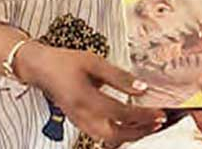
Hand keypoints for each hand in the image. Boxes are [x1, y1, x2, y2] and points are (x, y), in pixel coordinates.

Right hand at [16, 43, 164, 147]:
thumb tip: (143, 88)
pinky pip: (101, 135)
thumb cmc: (65, 62)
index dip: (143, 115)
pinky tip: (132, 125)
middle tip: (159, 123)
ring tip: (149, 125)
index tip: (160, 113)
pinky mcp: (79, 122)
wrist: (40, 68)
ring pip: (108, 139)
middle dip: (140, 131)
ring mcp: (79, 121)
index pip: (120, 114)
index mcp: (85, 99)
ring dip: (131, 135)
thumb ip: (119, 77)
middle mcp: (81, 115)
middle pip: (115, 135)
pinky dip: (119, 134)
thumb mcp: (95, 62)